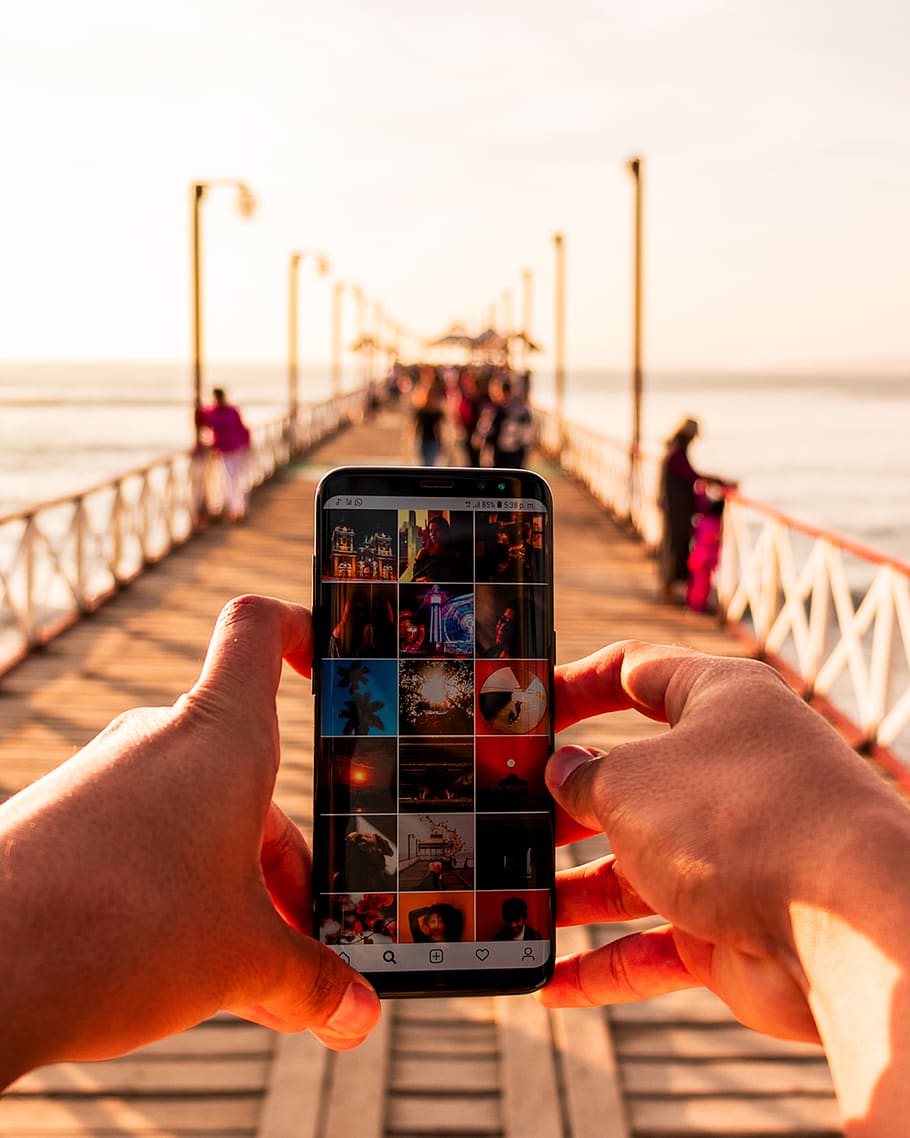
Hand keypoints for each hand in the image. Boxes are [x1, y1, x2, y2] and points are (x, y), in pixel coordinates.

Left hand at [0, 596, 379, 1088]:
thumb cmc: (122, 934)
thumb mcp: (242, 960)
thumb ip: (309, 979)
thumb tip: (355, 1012)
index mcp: (224, 739)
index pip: (256, 629)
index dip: (296, 630)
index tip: (321, 667)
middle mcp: (162, 742)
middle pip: (246, 773)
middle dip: (281, 857)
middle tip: (303, 933)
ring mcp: (105, 779)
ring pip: (195, 819)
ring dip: (231, 887)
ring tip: (250, 975)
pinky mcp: (62, 821)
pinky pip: (141, 841)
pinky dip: (175, 893)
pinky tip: (184, 972)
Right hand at [539, 642, 909, 1045]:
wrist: (845, 927)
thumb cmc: (736, 819)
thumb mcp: (631, 783)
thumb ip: (583, 778)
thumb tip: (563, 775)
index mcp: (720, 702)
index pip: (637, 670)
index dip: (575, 684)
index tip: (524, 709)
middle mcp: (730, 771)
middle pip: (630, 778)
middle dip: (564, 802)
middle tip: (506, 814)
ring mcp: (733, 851)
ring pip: (635, 866)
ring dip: (573, 889)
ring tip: (511, 899)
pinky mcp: (733, 924)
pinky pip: (655, 944)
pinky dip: (605, 964)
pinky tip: (550, 982)